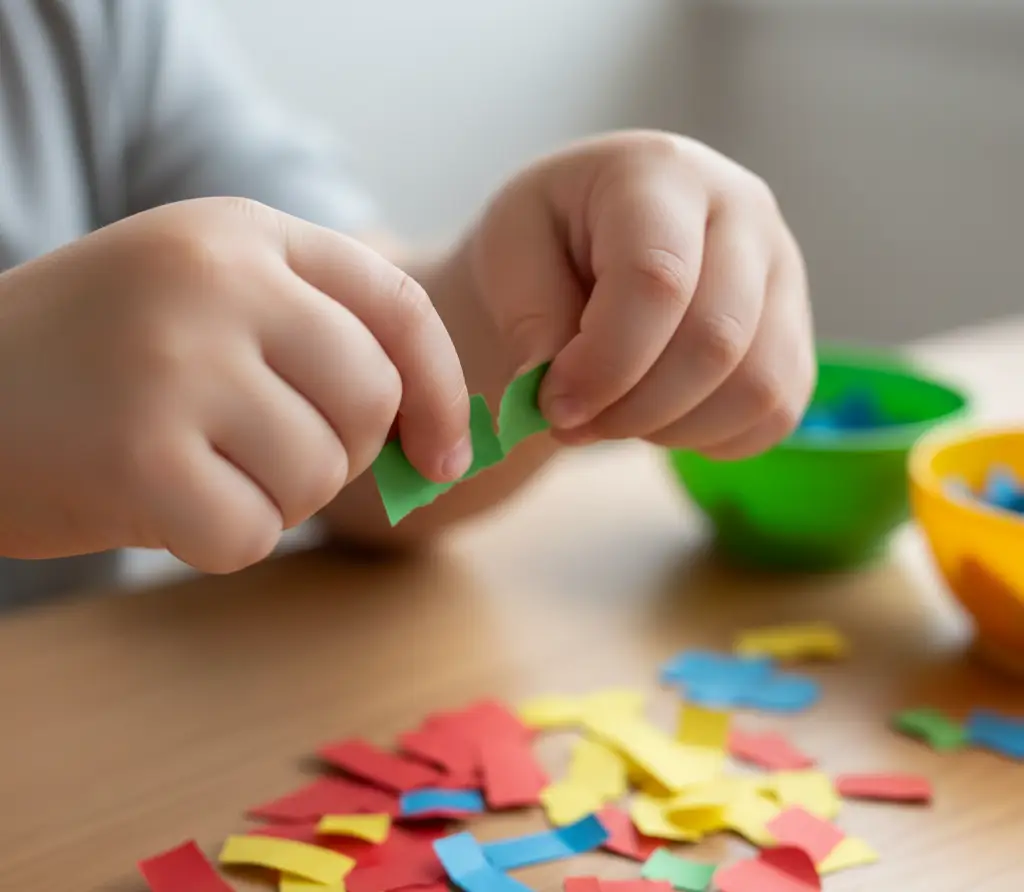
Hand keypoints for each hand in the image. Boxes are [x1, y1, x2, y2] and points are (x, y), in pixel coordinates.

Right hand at [0, 198, 469, 570]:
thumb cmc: (101, 361)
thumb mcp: (208, 305)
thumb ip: (319, 344)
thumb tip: (438, 446)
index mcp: (243, 233)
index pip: (399, 304)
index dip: (441, 390)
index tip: (445, 455)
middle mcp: (217, 280)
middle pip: (371, 397)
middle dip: (344, 454)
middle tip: (270, 457)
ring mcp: (176, 360)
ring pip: (319, 474)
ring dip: (277, 499)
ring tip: (200, 469)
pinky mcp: (138, 453)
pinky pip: (252, 533)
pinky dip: (220, 538)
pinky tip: (159, 505)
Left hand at [460, 130, 813, 457]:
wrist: (588, 243)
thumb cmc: (546, 242)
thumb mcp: (508, 255)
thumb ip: (530, 321)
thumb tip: (563, 398)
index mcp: (660, 173)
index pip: (656, 279)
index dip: (606, 362)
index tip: (554, 405)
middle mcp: (742, 210)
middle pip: (715, 340)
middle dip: (634, 408)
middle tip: (573, 422)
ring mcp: (783, 271)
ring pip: (756, 386)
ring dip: (672, 429)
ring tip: (614, 415)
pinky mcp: (796, 332)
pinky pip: (775, 414)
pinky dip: (711, 438)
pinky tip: (659, 418)